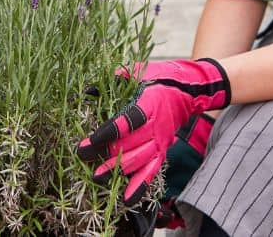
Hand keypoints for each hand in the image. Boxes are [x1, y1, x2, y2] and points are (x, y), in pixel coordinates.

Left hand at [75, 58, 229, 205]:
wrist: (188, 90)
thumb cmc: (159, 78)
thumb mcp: (137, 72)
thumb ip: (113, 80)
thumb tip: (87, 90)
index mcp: (149, 104)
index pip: (128, 122)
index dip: (108, 133)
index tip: (89, 140)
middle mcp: (156, 126)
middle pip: (130, 145)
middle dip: (105, 154)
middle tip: (83, 157)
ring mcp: (160, 141)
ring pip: (138, 161)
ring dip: (117, 170)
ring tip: (97, 177)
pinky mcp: (162, 151)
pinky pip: (151, 172)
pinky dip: (139, 187)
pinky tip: (127, 200)